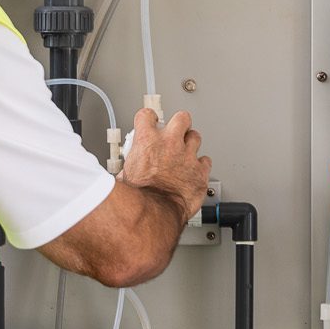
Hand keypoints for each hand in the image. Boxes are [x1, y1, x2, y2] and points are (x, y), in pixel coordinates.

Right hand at [120, 107, 211, 222]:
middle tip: (177, 131)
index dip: (148, 118)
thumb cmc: (138, 197)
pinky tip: (195, 170)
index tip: (150, 122)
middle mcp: (169, 144)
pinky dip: (201, 165)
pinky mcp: (200, 172)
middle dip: (180, 123)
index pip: (147, 116)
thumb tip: (124, 174)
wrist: (154, 213)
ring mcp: (187, 156)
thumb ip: (129, 167)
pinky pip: (206, 161)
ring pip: (196, 137)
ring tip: (185, 152)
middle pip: (182, 118)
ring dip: (191, 143)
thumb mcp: (123, 175)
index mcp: (147, 141)